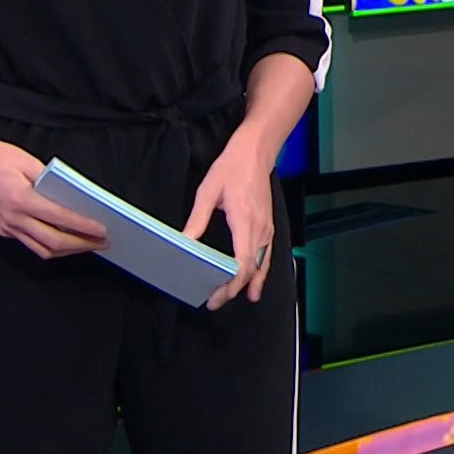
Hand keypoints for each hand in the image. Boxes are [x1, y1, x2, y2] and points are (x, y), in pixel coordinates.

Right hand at [0, 134, 107, 259]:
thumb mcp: (30, 162)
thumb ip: (53, 182)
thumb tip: (75, 198)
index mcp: (21, 199)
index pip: (60, 219)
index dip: (84, 227)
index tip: (102, 230)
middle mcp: (13, 218)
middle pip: (53, 242)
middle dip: (81, 245)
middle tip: (102, 242)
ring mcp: (6, 227)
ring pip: (42, 249)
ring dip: (68, 250)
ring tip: (88, 244)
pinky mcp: (3, 230)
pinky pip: (31, 244)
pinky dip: (51, 246)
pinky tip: (66, 240)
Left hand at [182, 140, 274, 310]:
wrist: (255, 152)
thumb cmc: (232, 168)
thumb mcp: (208, 191)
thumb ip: (197, 220)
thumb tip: (185, 242)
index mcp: (245, 221)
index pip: (242, 264)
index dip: (231, 284)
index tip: (217, 295)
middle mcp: (260, 228)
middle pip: (251, 269)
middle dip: (235, 289)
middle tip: (215, 301)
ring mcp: (267, 228)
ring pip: (262, 264)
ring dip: (250, 283)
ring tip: (239, 299)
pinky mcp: (268, 226)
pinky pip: (267, 255)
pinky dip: (261, 271)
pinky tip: (256, 282)